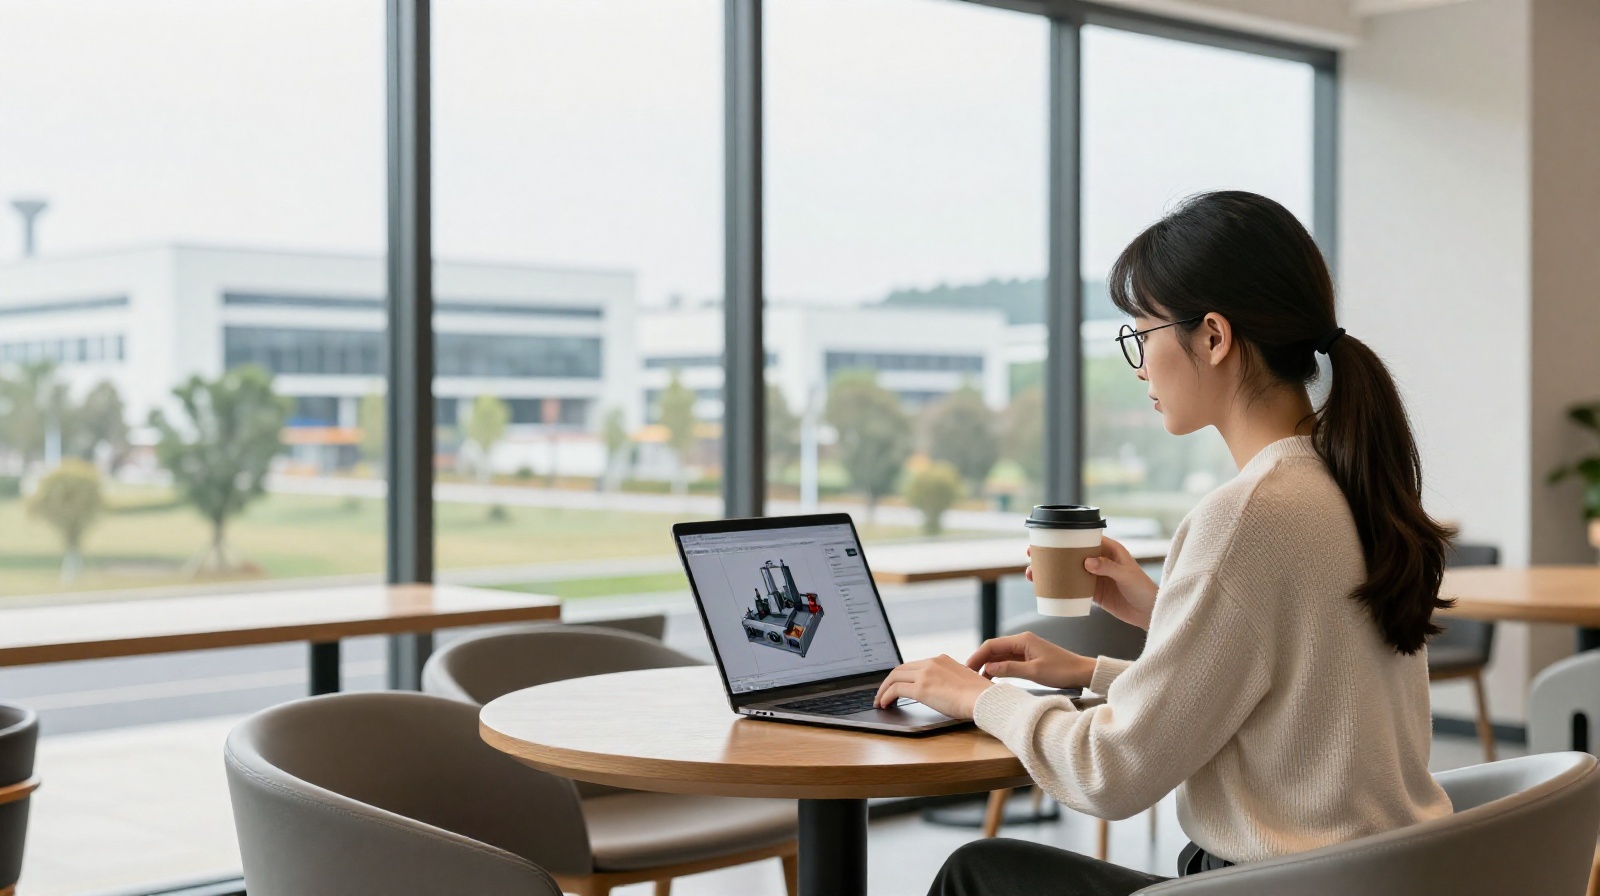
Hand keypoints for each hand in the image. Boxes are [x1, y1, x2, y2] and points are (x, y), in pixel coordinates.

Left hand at [873, 655, 992, 719]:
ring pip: (894, 677)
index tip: (897, 685)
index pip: (914, 665)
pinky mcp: (921, 688)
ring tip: (880, 701)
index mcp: (941, 660)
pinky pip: (895, 690)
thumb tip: (943, 692)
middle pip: (901, 669)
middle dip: (889, 681)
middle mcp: (931, 663)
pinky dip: (886, 696)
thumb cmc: (979, 696)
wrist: (984, 699)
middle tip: (883, 693)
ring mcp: (925, 674)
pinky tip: (884, 705)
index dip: (903, 676)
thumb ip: (950, 681)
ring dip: (884, 689)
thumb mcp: (963, 680)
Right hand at [965, 632, 1094, 688]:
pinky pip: (1008, 660)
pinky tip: (993, 677)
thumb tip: (988, 668)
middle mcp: (1022, 641)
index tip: (967, 668)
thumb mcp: (1034, 672)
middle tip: (969, 674)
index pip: (992, 645)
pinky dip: (999, 668)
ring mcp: (1025, 649)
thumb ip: (1010, 669)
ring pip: (1000, 655)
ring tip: (978, 678)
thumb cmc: (1062, 670)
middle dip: (980, 660)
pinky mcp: (1029, 657)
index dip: (978, 656)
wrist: (1081, 672)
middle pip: (994, 649)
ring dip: (988, 665)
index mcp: (1022, 640)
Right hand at [1026, 536, 1158, 629]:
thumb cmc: (1144, 590)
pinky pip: (1071, 587)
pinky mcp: (1092, 592)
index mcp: (1109, 549)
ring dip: (1050, 571)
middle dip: (1050, 554)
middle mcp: (1099, 560)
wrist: (1150, 613)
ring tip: (1032, 575)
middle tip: (1031, 556)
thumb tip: (1087, 561)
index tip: (1045, 538)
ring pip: (1067, 570)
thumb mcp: (1127, 576)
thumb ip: (1109, 567)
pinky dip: (1058, 587)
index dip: (1063, 537)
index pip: (1082, 538)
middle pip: (1069, 553)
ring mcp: (1094, 576)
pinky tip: (1045, 589)